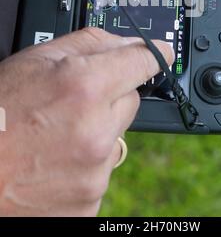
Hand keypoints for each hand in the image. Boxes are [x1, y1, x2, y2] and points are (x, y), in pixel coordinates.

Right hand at [0, 28, 172, 216]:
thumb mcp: (36, 60)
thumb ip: (89, 44)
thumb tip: (128, 43)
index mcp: (85, 88)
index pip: (144, 62)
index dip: (151, 54)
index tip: (159, 53)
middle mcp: (96, 132)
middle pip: (131, 100)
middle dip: (111, 96)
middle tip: (74, 101)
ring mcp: (95, 172)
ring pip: (117, 137)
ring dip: (97, 131)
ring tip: (57, 133)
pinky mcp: (90, 202)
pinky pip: (103, 170)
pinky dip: (86, 162)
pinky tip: (56, 158)